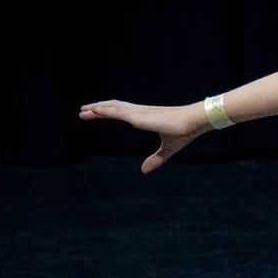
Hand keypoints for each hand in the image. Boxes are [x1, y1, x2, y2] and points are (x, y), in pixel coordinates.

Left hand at [78, 100, 207, 174]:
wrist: (194, 123)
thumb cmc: (184, 132)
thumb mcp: (168, 149)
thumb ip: (156, 159)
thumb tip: (144, 171)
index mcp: (145, 117)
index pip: (121, 112)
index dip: (107, 112)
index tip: (94, 113)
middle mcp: (140, 112)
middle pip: (114, 107)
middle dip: (98, 108)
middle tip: (83, 111)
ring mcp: (139, 113)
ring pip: (113, 107)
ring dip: (97, 108)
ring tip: (83, 111)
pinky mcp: (139, 117)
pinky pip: (118, 112)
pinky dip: (105, 110)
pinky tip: (95, 110)